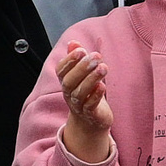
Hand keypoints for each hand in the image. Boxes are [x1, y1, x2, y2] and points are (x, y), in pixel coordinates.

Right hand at [55, 46, 115, 164]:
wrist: (90, 122)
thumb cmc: (86, 95)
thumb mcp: (81, 76)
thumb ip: (76, 59)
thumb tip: (73, 42)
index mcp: (66, 82)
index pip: (61, 70)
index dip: (69, 60)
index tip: (81, 50)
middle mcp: (69, 94)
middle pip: (69, 81)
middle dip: (81, 67)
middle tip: (96, 56)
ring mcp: (79, 105)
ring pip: (80, 92)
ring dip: (91, 79)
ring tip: (103, 67)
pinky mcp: (91, 114)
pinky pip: (90, 105)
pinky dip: (95, 96)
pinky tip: (103, 86)